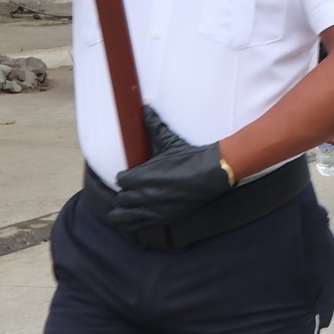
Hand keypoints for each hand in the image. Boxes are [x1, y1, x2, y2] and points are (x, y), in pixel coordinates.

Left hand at [107, 105, 233, 231]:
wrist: (212, 172)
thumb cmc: (190, 156)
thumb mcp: (170, 141)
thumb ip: (153, 126)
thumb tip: (145, 108)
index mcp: (143, 175)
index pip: (121, 179)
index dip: (124, 177)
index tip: (128, 175)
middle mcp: (145, 194)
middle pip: (122, 198)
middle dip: (124, 193)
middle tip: (129, 189)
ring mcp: (153, 209)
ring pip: (125, 215)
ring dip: (122, 211)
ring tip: (121, 209)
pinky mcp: (163, 217)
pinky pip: (139, 225)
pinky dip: (132, 223)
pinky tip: (130, 220)